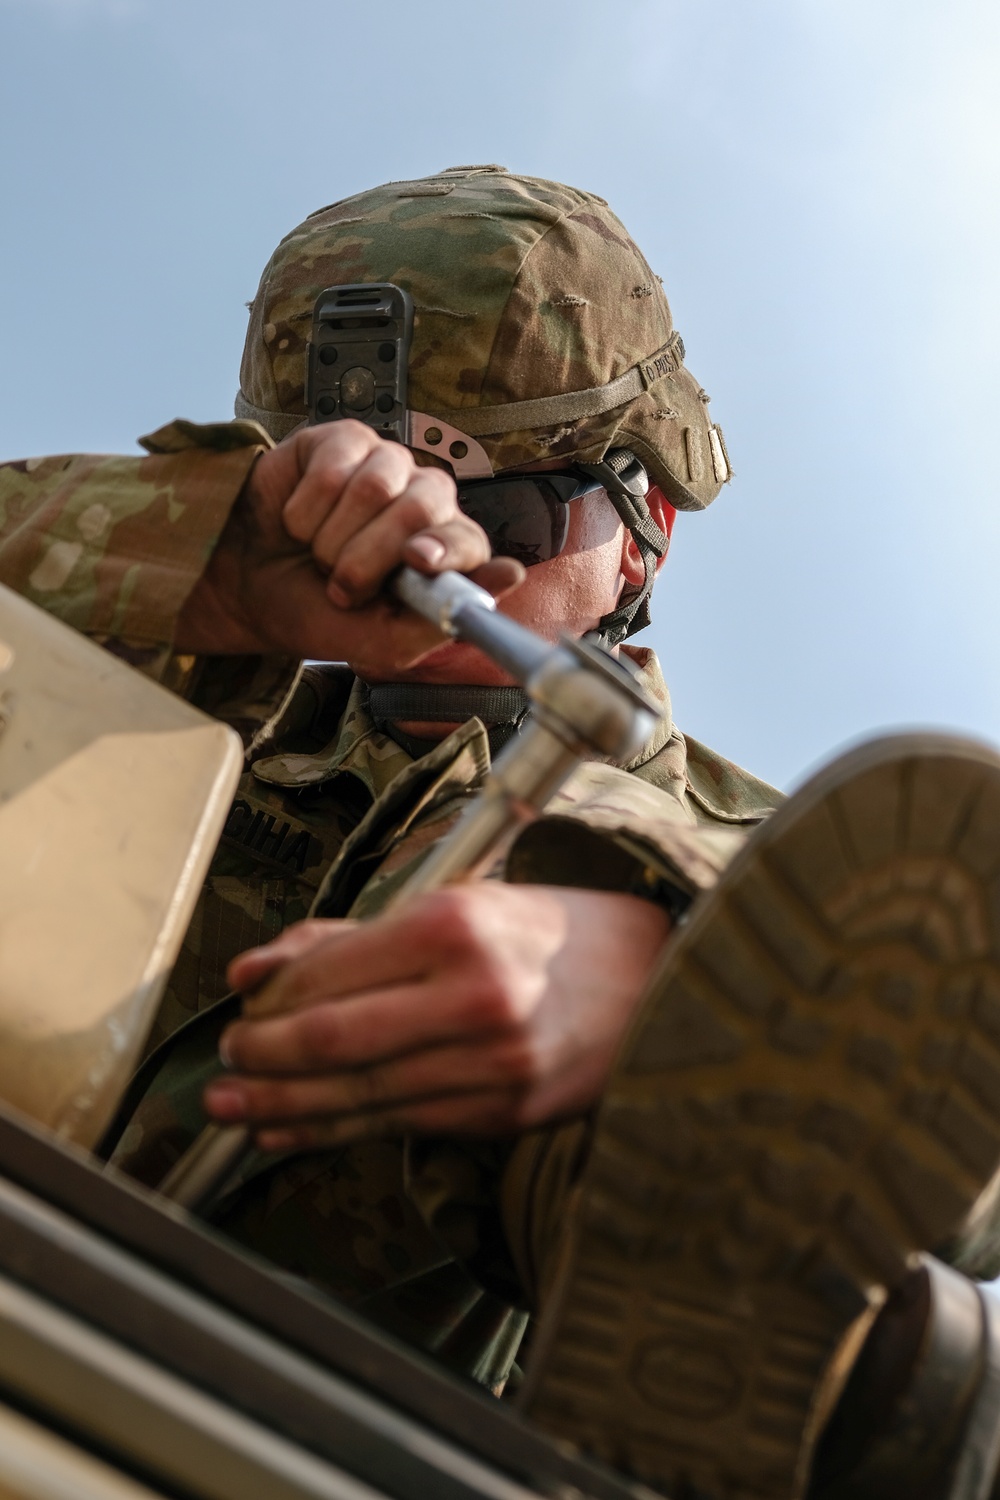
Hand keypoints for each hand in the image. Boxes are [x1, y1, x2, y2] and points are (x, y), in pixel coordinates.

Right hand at [175, 421, 521, 672]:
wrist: (247, 588)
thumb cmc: (318, 612)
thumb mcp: (377, 642)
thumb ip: (438, 617)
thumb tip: (512, 574)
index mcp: (445, 551)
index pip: (469, 540)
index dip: (445, 549)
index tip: (416, 563)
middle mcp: (425, 501)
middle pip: (420, 507)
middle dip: (367, 558)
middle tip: (341, 584)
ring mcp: (386, 466)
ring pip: (374, 485)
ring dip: (331, 536)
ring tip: (318, 553)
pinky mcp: (343, 441)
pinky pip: (332, 466)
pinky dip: (304, 508)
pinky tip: (298, 520)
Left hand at [203, 885, 670, 1148]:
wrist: (659, 977)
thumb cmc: (551, 930)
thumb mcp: (459, 903)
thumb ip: (351, 937)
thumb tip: (254, 970)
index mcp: (456, 927)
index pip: (331, 974)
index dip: (270, 1001)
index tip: (239, 1009)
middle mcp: (474, 998)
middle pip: (336, 1044)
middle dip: (264, 1061)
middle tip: (225, 1065)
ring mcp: (494, 1064)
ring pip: (363, 1096)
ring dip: (285, 1107)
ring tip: (235, 1108)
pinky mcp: (506, 1112)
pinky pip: (402, 1125)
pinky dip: (338, 1131)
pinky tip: (294, 1130)